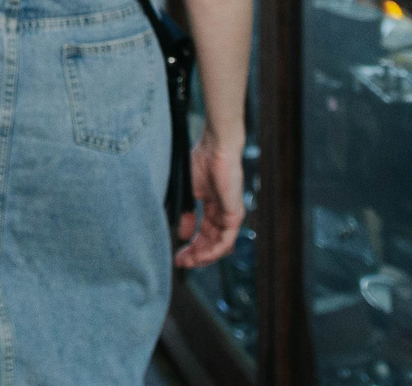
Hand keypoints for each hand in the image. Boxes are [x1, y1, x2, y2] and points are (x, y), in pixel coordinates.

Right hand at [172, 135, 245, 269]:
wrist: (216, 148)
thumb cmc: (202, 161)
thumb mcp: (188, 192)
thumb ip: (185, 214)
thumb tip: (182, 234)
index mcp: (212, 207)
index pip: (203, 233)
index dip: (190, 246)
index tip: (176, 255)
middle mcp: (222, 214)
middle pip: (210, 243)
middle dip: (194, 255)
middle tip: (180, 263)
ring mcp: (230, 216)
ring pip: (218, 246)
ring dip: (202, 257)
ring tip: (187, 262)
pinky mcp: (235, 215)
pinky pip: (225, 241)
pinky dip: (213, 251)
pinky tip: (199, 256)